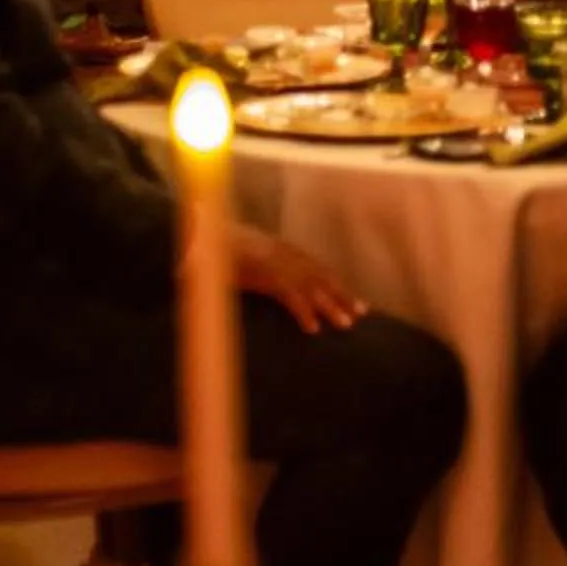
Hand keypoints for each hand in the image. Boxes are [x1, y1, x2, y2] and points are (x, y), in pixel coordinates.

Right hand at [232, 228, 367, 332]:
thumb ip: (261, 265)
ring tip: (346, 324)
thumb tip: (267, 276)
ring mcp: (278, 265)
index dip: (335, 283)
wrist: (204, 236)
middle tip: (362, 312)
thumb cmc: (220, 246)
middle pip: (322, 277)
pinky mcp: (267, 276)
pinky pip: (290, 297)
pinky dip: (303, 313)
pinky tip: (313, 329)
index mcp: (282, 249)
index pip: (317, 268)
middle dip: (342, 295)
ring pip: (312, 288)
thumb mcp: (247, 254)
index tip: (351, 297)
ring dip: (331, 307)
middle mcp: (286, 255)